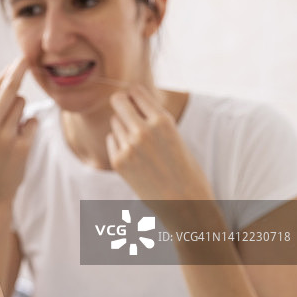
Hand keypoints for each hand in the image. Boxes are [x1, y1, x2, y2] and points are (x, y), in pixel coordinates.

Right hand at [0, 57, 37, 211]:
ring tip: (10, 129)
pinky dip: (29, 126)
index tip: (20, 57)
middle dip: (19, 70)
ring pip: (22, 104)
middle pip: (10, 88)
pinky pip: (32, 121)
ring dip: (21, 111)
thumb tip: (11, 73)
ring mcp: (5, 136)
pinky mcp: (21, 147)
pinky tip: (20, 140)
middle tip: (26, 57)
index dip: (9, 71)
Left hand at [107, 86, 213, 212]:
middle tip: (126, 109)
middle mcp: (143, 131)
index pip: (135, 91)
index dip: (134, 94)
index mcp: (163, 120)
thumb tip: (130, 99)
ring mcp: (128, 147)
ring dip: (123, 127)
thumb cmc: (184, 168)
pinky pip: (112, 140)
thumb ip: (154, 119)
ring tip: (141, 144)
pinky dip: (119, 144)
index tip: (135, 99)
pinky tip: (135, 157)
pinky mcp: (118, 161)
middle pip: (118, 101)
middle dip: (121, 103)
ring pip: (115, 122)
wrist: (184, 204)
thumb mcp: (174, 135)